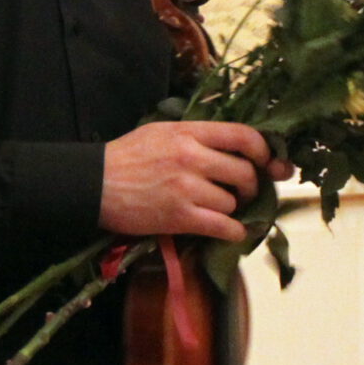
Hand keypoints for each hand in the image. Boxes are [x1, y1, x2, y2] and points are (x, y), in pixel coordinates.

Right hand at [99, 119, 276, 239]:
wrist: (95, 184)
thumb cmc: (128, 156)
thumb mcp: (163, 132)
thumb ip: (198, 136)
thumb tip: (234, 147)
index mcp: (189, 133)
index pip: (244, 136)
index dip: (264, 151)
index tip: (268, 162)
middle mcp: (192, 158)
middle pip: (245, 173)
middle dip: (251, 186)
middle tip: (243, 192)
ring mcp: (187, 189)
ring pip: (233, 202)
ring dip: (233, 209)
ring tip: (220, 209)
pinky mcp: (180, 217)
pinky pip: (223, 227)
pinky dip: (234, 232)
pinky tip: (231, 231)